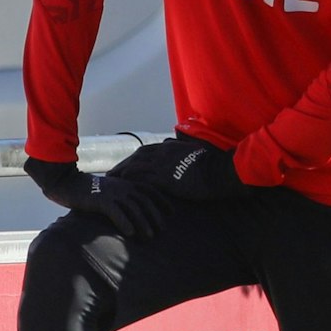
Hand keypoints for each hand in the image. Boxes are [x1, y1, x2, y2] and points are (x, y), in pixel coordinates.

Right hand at [24, 157, 167, 237]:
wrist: (68, 183)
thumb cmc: (90, 189)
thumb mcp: (111, 189)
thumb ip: (124, 194)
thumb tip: (136, 207)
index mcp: (127, 182)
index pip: (151, 190)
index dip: (163, 200)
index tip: (172, 212)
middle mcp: (123, 186)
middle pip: (145, 200)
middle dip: (156, 216)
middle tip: (162, 230)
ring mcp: (112, 192)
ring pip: (133, 208)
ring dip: (143, 223)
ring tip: (149, 236)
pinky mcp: (101, 200)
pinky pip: (116, 212)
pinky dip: (125, 223)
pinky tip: (130, 233)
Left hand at [109, 137, 248, 200]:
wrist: (218, 172)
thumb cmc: (210, 164)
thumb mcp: (192, 151)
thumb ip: (179, 148)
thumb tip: (169, 145)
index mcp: (170, 148)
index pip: (145, 151)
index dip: (133, 158)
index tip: (125, 164)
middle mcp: (163, 153)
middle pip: (136, 157)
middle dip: (123, 164)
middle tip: (113, 173)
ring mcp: (163, 165)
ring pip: (135, 166)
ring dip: (122, 172)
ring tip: (112, 180)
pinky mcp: (164, 178)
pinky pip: (142, 178)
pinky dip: (131, 180)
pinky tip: (123, 185)